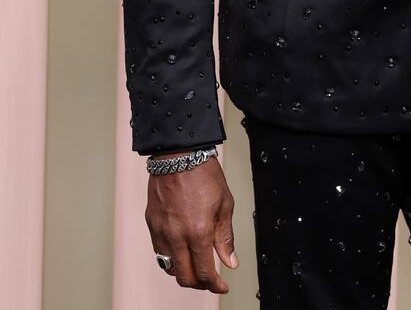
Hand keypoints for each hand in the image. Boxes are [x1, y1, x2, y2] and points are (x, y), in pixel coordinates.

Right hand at [145, 156, 237, 292]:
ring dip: (184, 272)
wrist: (179, 154)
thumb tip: (230, 261)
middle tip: (210, 279)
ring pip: (169, 268)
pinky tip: (182, 251)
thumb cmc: (203, 174)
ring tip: (196, 265)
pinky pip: (159, 252)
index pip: (204, 272)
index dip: (215, 284)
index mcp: (198, 232)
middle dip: (200, 284)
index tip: (222, 284)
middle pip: (184, 277)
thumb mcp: (224, 204)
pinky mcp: (151, 224)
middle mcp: (176, 236)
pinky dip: (171, 258)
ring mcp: (161, 231)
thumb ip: (225, 237)